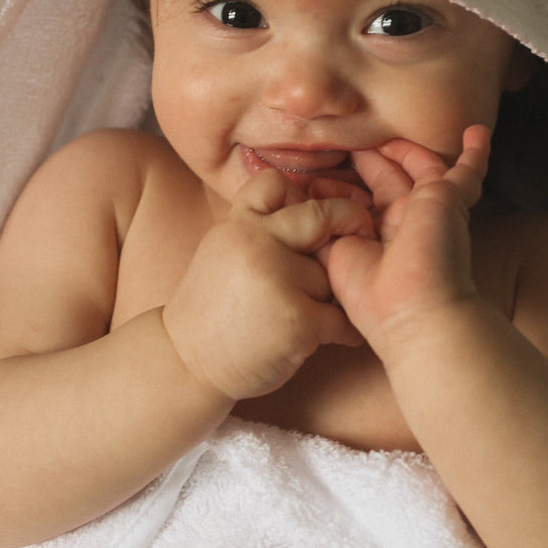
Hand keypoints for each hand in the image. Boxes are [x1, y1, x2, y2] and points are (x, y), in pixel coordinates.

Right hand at [162, 168, 368, 400]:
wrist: (185, 364)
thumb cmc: (213, 309)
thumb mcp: (223, 250)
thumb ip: (259, 228)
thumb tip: (313, 204)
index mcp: (237, 225)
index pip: (275, 183)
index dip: (300, 194)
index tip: (311, 213)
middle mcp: (256, 244)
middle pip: (321, 216)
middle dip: (349, 222)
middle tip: (361, 233)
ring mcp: (278, 280)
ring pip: (332, 276)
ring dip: (329, 296)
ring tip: (305, 314)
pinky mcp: (297, 320)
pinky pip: (342, 318)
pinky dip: (344, 331)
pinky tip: (334, 336)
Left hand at [317, 126, 490, 359]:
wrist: (414, 313)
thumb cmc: (371, 296)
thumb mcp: (331, 255)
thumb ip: (321, 225)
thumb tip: (309, 195)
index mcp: (380, 239)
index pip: (365, 202)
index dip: (342, 187)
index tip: (317, 178)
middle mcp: (406, 223)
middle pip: (391, 180)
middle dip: (372, 160)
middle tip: (352, 140)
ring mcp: (431, 210)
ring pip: (423, 170)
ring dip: (408, 150)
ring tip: (387, 134)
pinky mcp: (449, 200)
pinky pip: (468, 173)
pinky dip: (474, 154)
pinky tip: (477, 133)